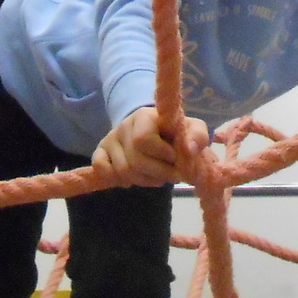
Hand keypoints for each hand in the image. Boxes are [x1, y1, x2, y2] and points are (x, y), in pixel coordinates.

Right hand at [92, 107, 208, 186]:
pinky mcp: (101, 151)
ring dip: (144, 181)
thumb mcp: (192, 129)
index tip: (175, 157)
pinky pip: (100, 168)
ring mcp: (111, 139)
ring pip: (122, 170)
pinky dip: (117, 179)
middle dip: (158, 174)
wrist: (155, 131)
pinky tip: (133, 179)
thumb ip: (198, 136)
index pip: (143, 139)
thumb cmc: (175, 132)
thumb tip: (190, 150)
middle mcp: (124, 125)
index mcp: (146, 116)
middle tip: (173, 176)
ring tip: (157, 178)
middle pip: (135, 160)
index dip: (161, 154)